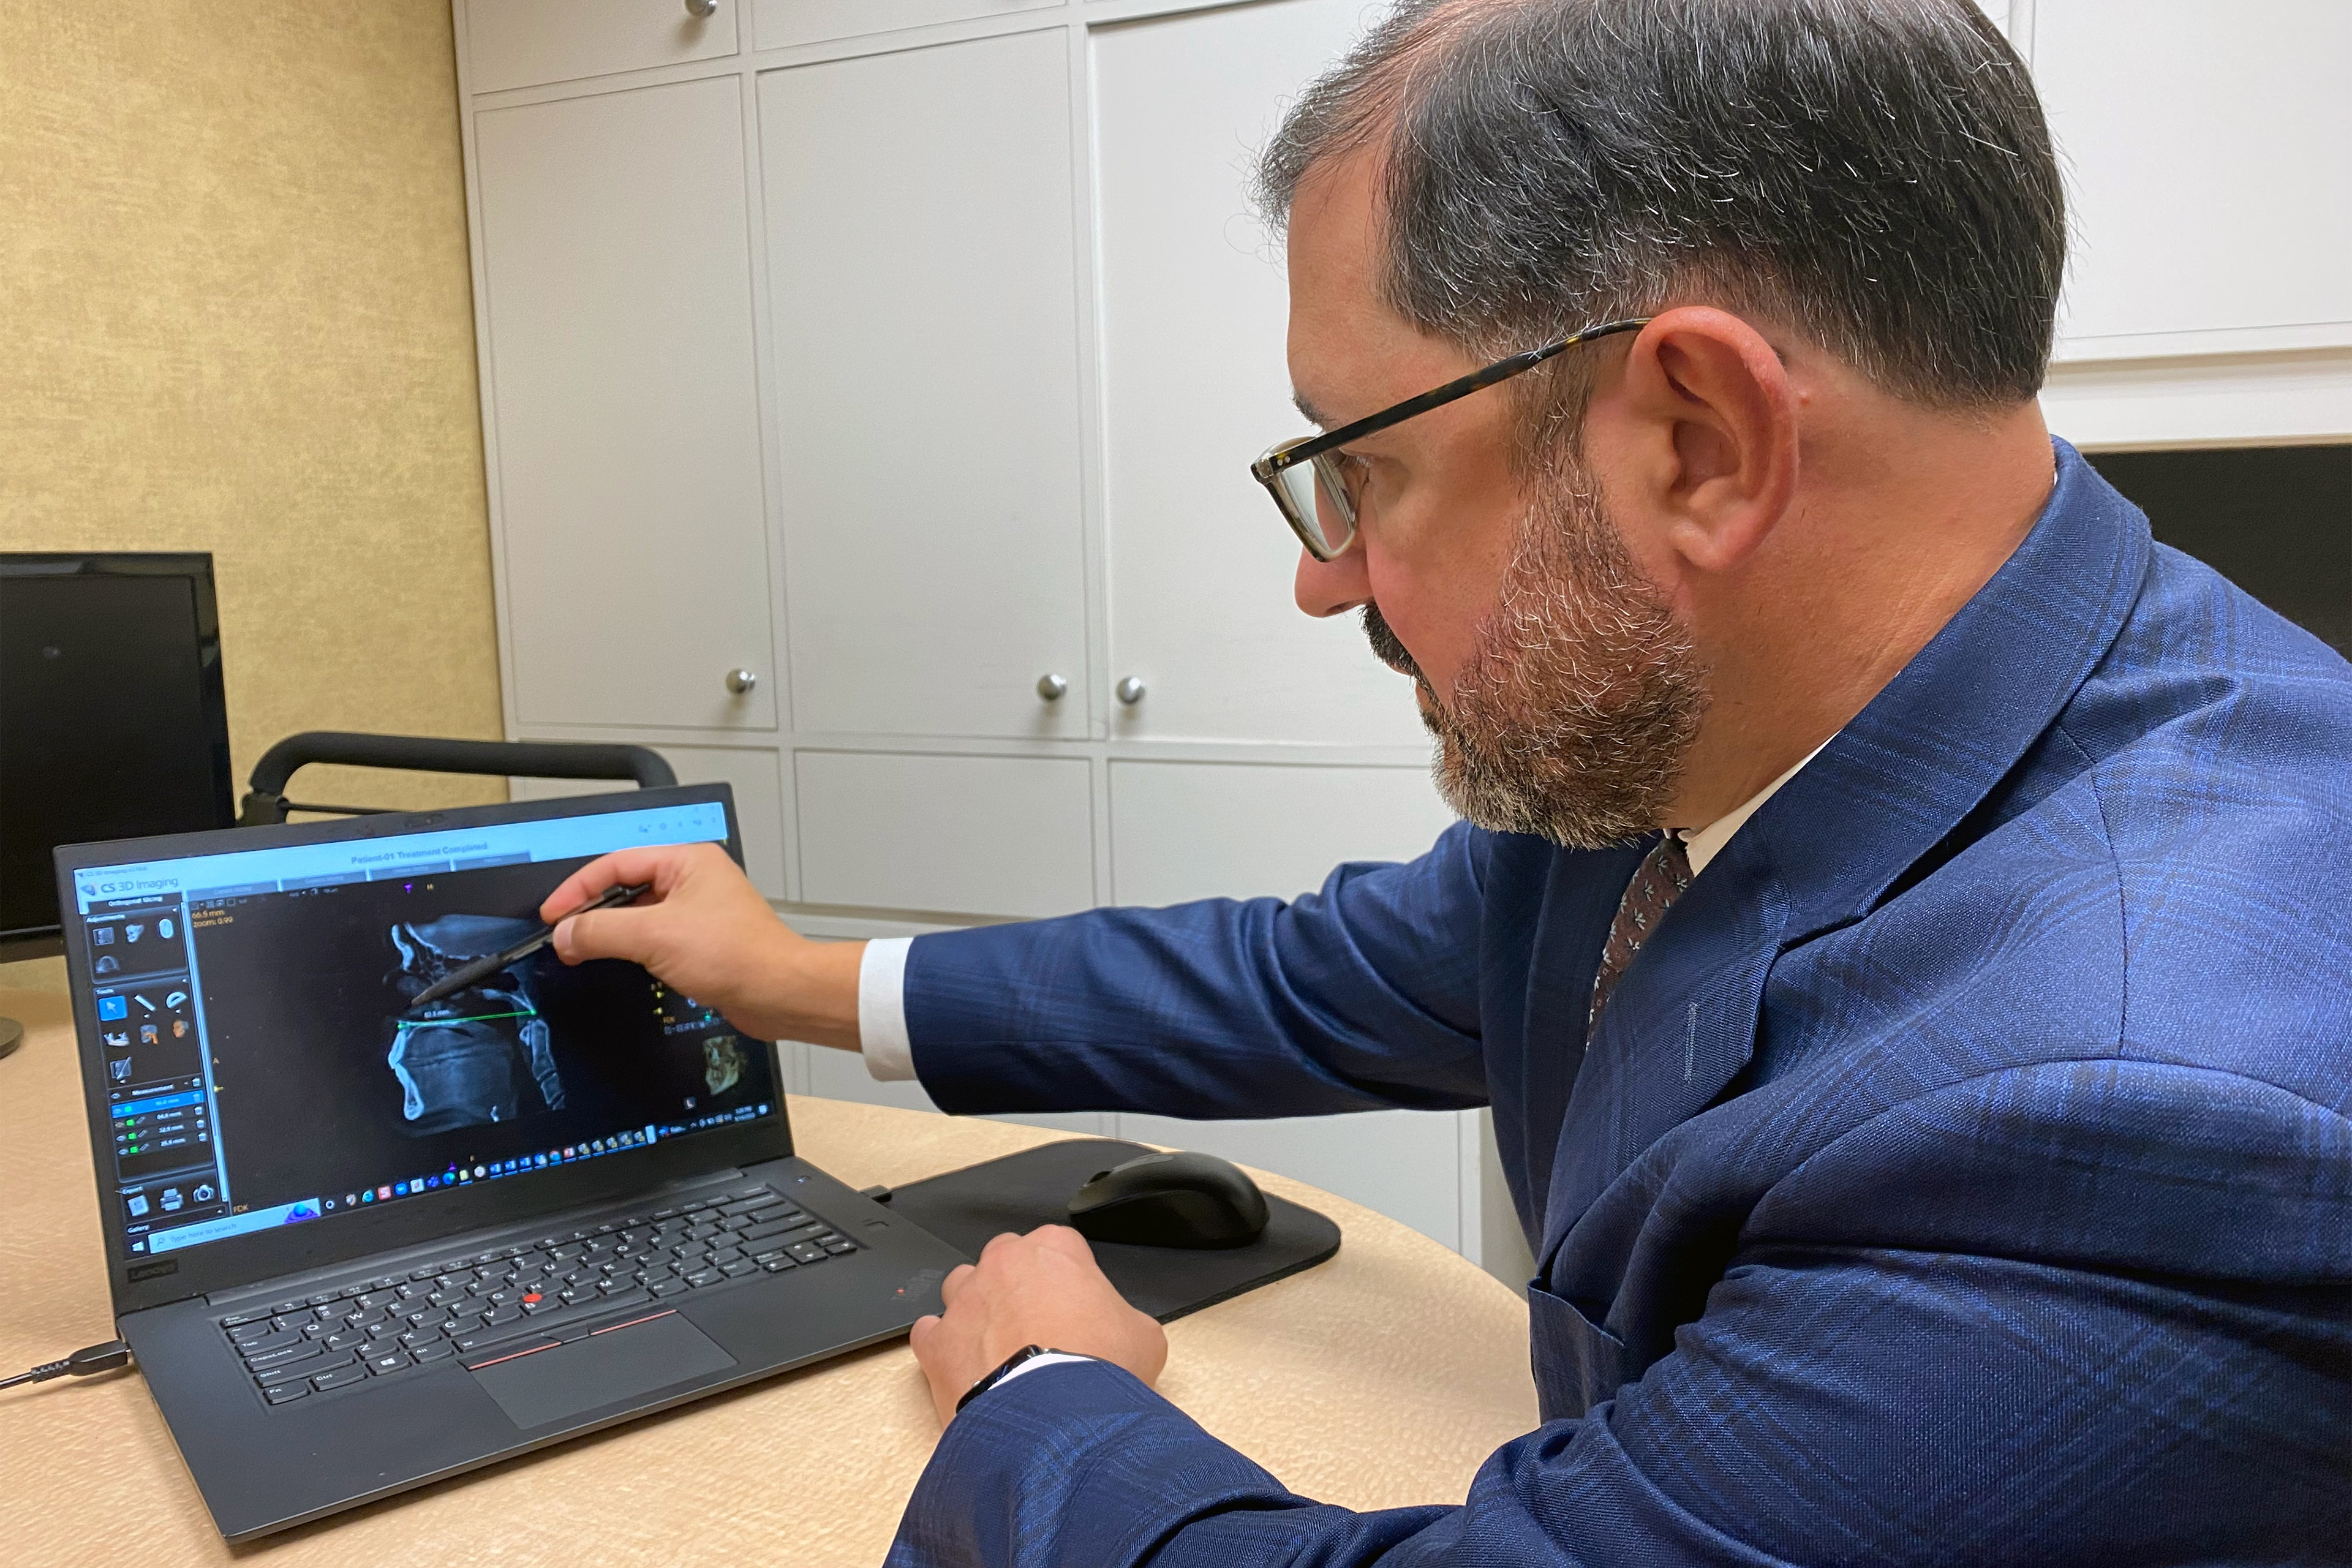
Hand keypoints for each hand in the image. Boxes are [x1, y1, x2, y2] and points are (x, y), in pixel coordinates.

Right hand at [539, 842, 863, 1047]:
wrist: (779, 994)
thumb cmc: (738, 955)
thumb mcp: (655, 937)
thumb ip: (602, 931)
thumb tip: (566, 933)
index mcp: (687, 861)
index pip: (616, 863)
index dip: (578, 889)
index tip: (554, 915)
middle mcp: (693, 880)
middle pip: (625, 887)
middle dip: (591, 912)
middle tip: (564, 937)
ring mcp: (698, 911)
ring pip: (638, 915)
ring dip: (610, 933)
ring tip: (582, 952)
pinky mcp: (701, 942)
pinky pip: (654, 938)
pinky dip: (631, 949)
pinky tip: (617, 963)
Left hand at [910, 1225, 1166, 1426]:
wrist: (1057, 1421)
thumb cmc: (1098, 1372)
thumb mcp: (1143, 1336)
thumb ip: (1123, 1318)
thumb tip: (1121, 1332)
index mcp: (1054, 1250)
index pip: (1059, 1246)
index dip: (1068, 1277)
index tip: (1074, 1303)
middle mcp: (1003, 1264)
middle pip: (1004, 1259)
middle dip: (1017, 1285)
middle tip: (1038, 1324)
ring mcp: (965, 1301)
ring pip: (960, 1287)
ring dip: (976, 1309)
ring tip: (998, 1347)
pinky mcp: (938, 1343)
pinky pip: (930, 1332)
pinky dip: (943, 1346)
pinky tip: (964, 1368)